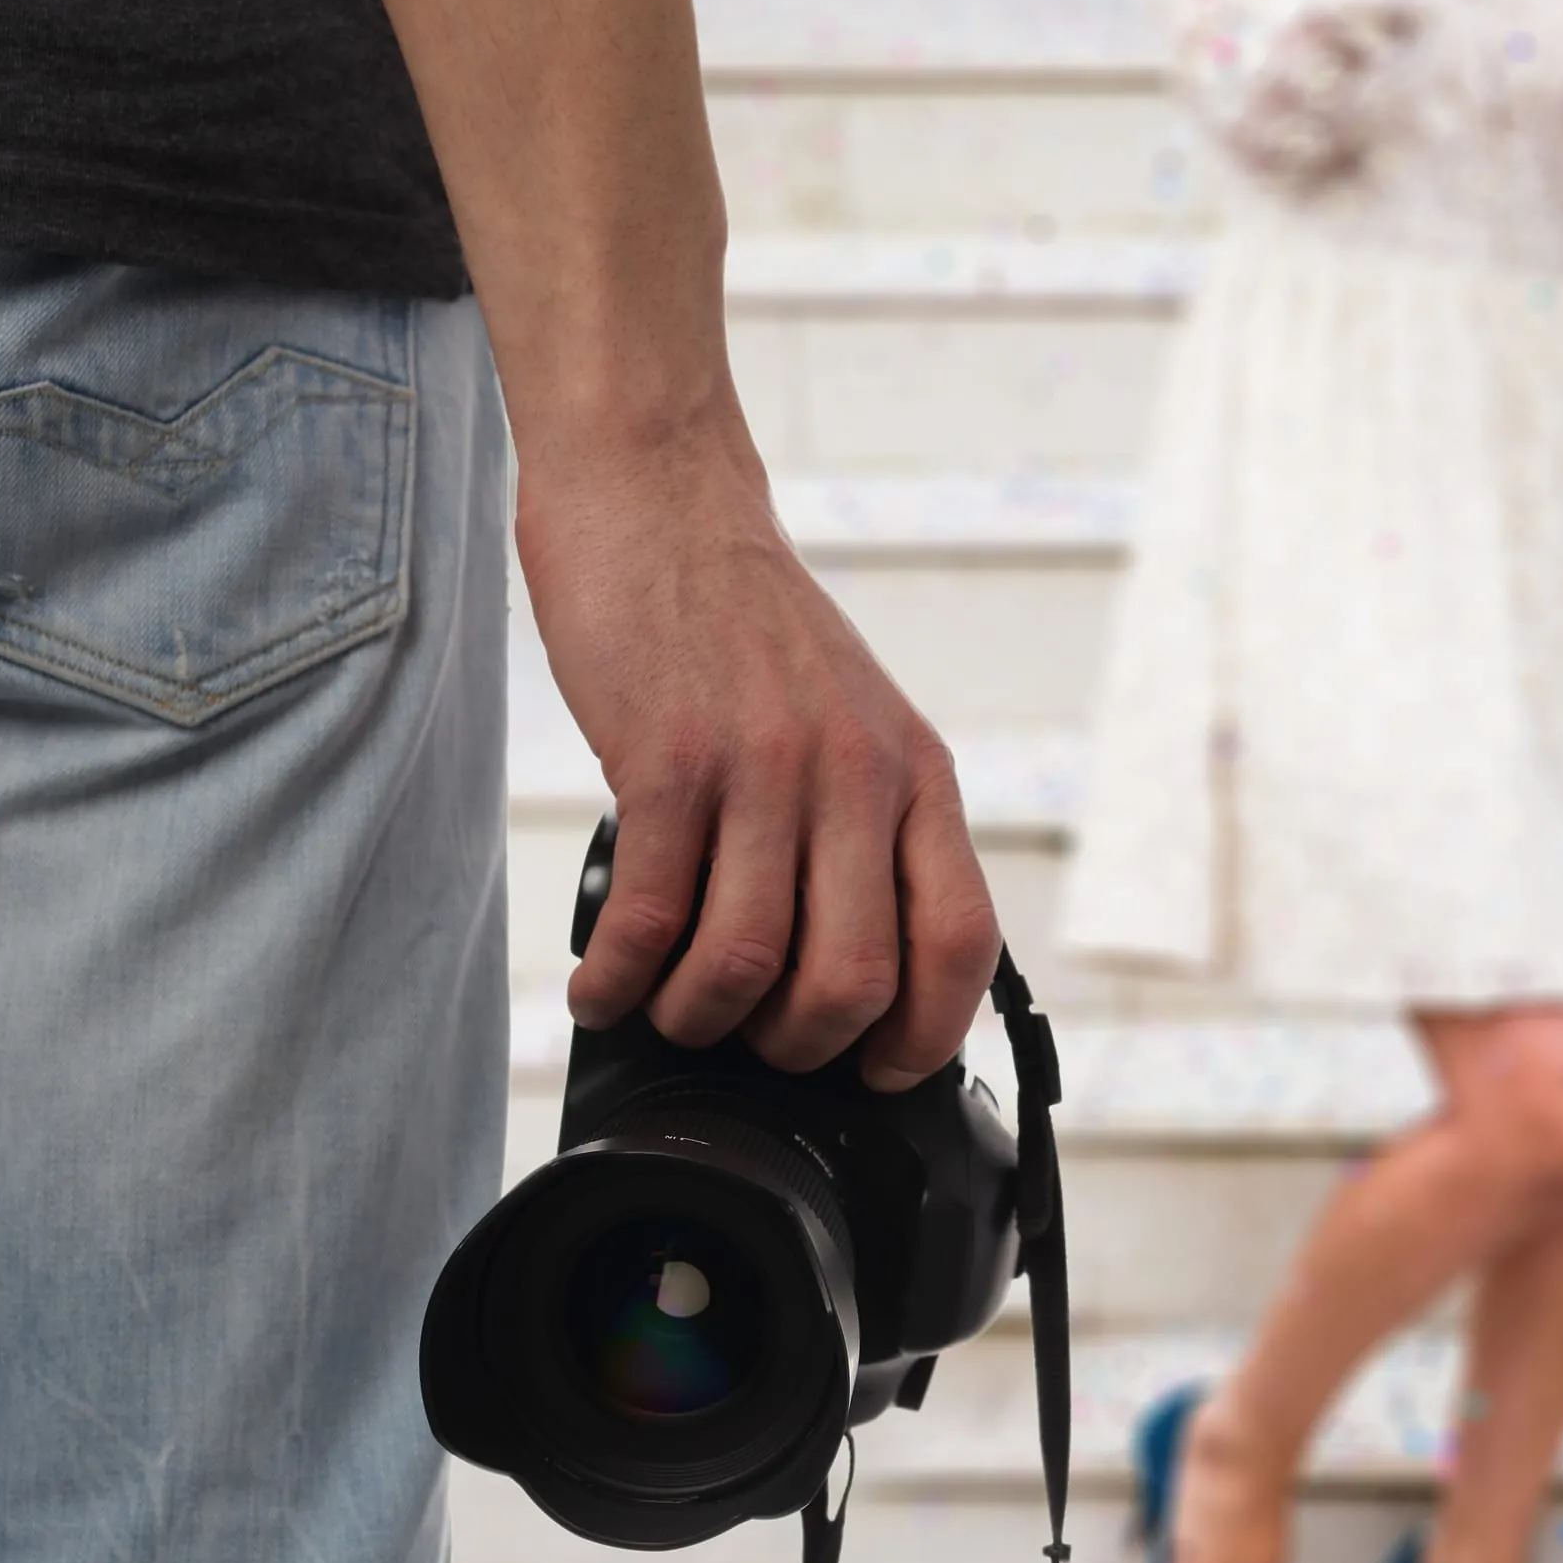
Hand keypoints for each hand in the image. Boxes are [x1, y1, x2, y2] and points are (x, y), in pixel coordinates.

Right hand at [518, 414, 1000, 1092]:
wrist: (660, 495)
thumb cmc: (745, 619)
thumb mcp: (851, 715)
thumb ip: (868, 823)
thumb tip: (855, 964)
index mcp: (915, 773)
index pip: (961, 941)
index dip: (923, 1034)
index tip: (875, 1067)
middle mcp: (854, 775)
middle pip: (851, 981)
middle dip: (793, 1047)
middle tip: (749, 1040)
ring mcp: (763, 767)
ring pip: (747, 965)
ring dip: (695, 1019)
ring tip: (664, 1010)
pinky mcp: (667, 759)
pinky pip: (649, 918)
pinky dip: (619, 979)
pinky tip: (601, 985)